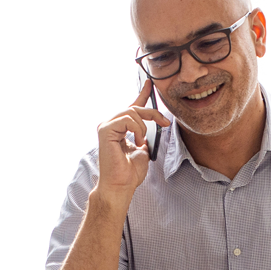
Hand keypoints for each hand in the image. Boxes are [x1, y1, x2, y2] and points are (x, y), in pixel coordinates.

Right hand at [95, 79, 170, 202]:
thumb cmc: (129, 173)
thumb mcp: (143, 149)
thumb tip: (153, 127)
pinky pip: (127, 119)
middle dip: (153, 113)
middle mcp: (110, 124)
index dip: (142, 94)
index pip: (132, 107)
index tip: (150, 83)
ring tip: (142, 141)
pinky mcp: (105, 130)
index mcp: (120, 128)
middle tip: (165, 122)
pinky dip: (137, 129)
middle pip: (134, 108)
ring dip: (143, 126)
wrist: (121, 185)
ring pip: (132, 112)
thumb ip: (144, 136)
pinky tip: (136, 141)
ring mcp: (106, 126)